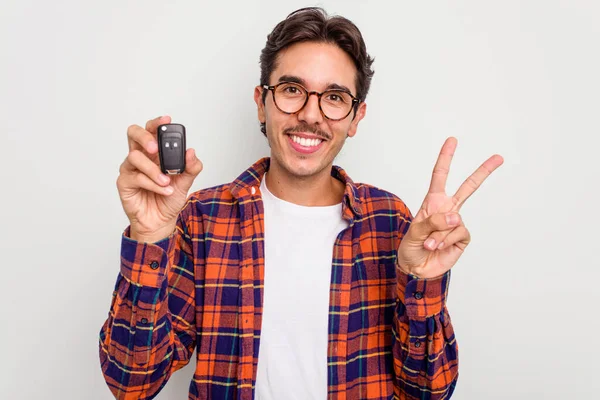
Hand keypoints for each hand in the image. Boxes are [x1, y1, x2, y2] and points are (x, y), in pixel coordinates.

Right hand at [116, 116, 202, 242]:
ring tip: (167, 181)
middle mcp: (141, 157)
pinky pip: (136, 177)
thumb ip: (191, 167)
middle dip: (145, 137)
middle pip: (133, 133)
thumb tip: (191, 152)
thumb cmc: (168, 199)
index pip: (152, 130)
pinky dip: (153, 184)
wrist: (161, 222)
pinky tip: (164, 190)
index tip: (167, 120)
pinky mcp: (125, 183)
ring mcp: (130, 169)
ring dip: (154, 170)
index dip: (157, 123)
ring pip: (135, 157)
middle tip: (156, 148)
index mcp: (155, 153)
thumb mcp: (185, 182)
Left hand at [397, 137, 503, 278]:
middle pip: (468, 187)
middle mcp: (447, 209)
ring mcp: (456, 223)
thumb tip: (455, 216)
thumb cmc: (411, 247)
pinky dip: (446, 241)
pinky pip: (458, 233)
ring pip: (454, 220)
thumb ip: (432, 221)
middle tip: (499, 157)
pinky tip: (438, 247)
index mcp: (433, 202)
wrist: (416, 268)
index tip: (452, 140)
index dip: (446, 158)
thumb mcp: (414, 232)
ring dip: (438, 234)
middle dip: (483, 172)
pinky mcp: (462, 238)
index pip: (440, 176)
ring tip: (429, 243)